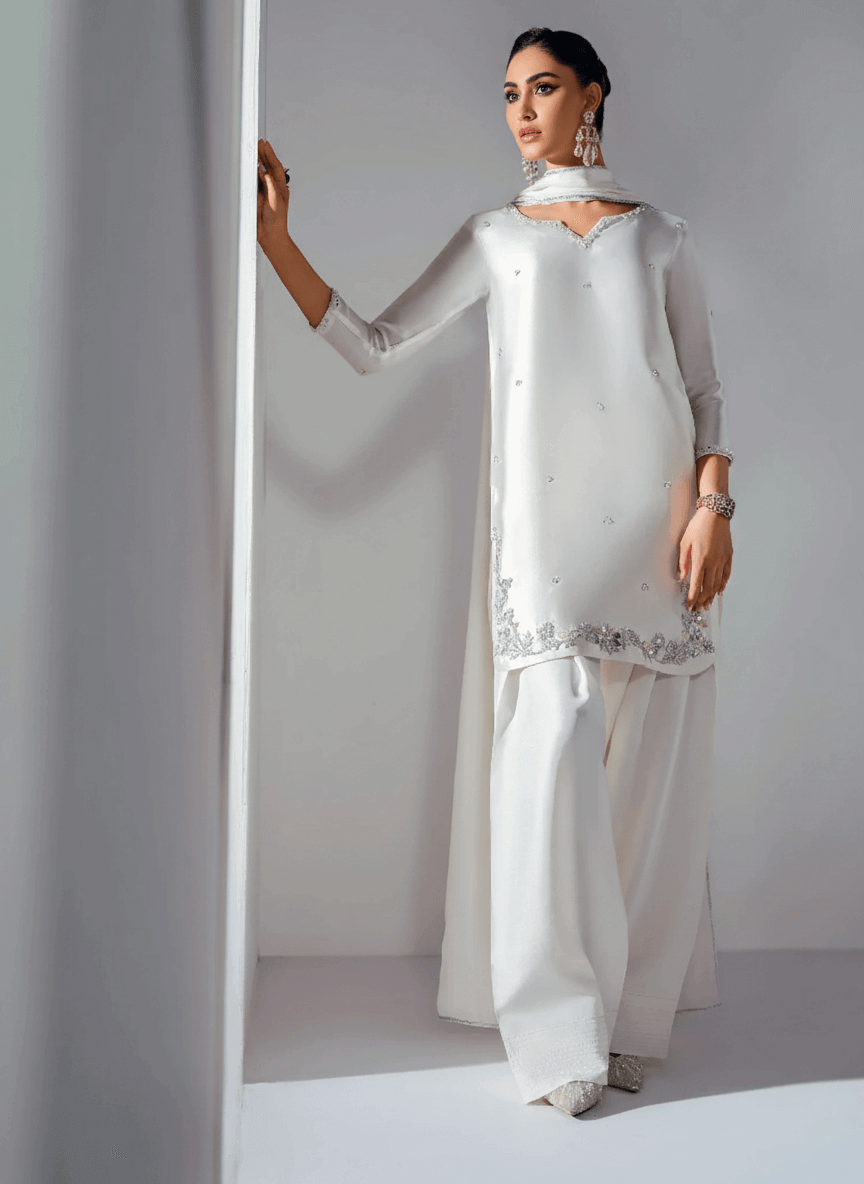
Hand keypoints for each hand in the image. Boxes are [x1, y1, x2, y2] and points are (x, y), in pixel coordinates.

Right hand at [257, 139, 288, 255]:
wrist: (270, 235)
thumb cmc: (277, 222)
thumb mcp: (276, 200)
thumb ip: (270, 184)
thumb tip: (263, 170)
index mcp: (280, 187)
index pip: (275, 166)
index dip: (270, 154)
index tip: (264, 144)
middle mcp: (272, 188)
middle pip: (267, 166)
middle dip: (263, 154)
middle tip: (257, 143)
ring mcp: (263, 192)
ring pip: (259, 173)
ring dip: (256, 161)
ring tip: (252, 150)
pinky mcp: (255, 197)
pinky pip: (252, 182)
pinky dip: (249, 173)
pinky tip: (246, 167)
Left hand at [677, 507, 732, 612]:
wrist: (715, 514)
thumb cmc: (698, 526)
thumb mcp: (684, 542)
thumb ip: (683, 562)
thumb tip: (681, 577)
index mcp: (700, 559)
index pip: (695, 585)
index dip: (692, 598)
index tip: (689, 606)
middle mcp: (713, 562)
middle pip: (707, 588)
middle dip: (701, 600)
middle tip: (697, 609)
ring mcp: (722, 560)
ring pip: (718, 583)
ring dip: (711, 596)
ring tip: (707, 604)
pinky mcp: (729, 556)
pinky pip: (726, 574)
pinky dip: (722, 584)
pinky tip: (719, 591)